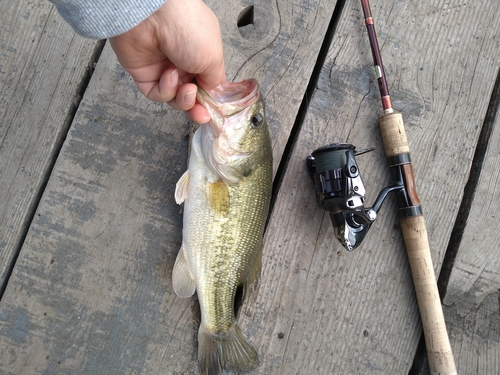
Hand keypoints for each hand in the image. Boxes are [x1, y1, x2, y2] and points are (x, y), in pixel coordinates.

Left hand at [109, 0, 224, 122]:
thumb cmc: (187, 26)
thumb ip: (215, 81)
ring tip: (185, 87)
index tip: (213, 111)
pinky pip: (157, 94)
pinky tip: (168, 77)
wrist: (152, 16)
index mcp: (202, 54)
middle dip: (196, 107)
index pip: (208, 84)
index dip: (210, 100)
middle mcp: (183, 61)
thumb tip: (213, 94)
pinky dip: (165, 91)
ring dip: (182, 98)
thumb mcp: (214, 57)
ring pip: (175, 98)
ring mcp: (163, 68)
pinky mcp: (145, 75)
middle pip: (191, 95)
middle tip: (200, 114)